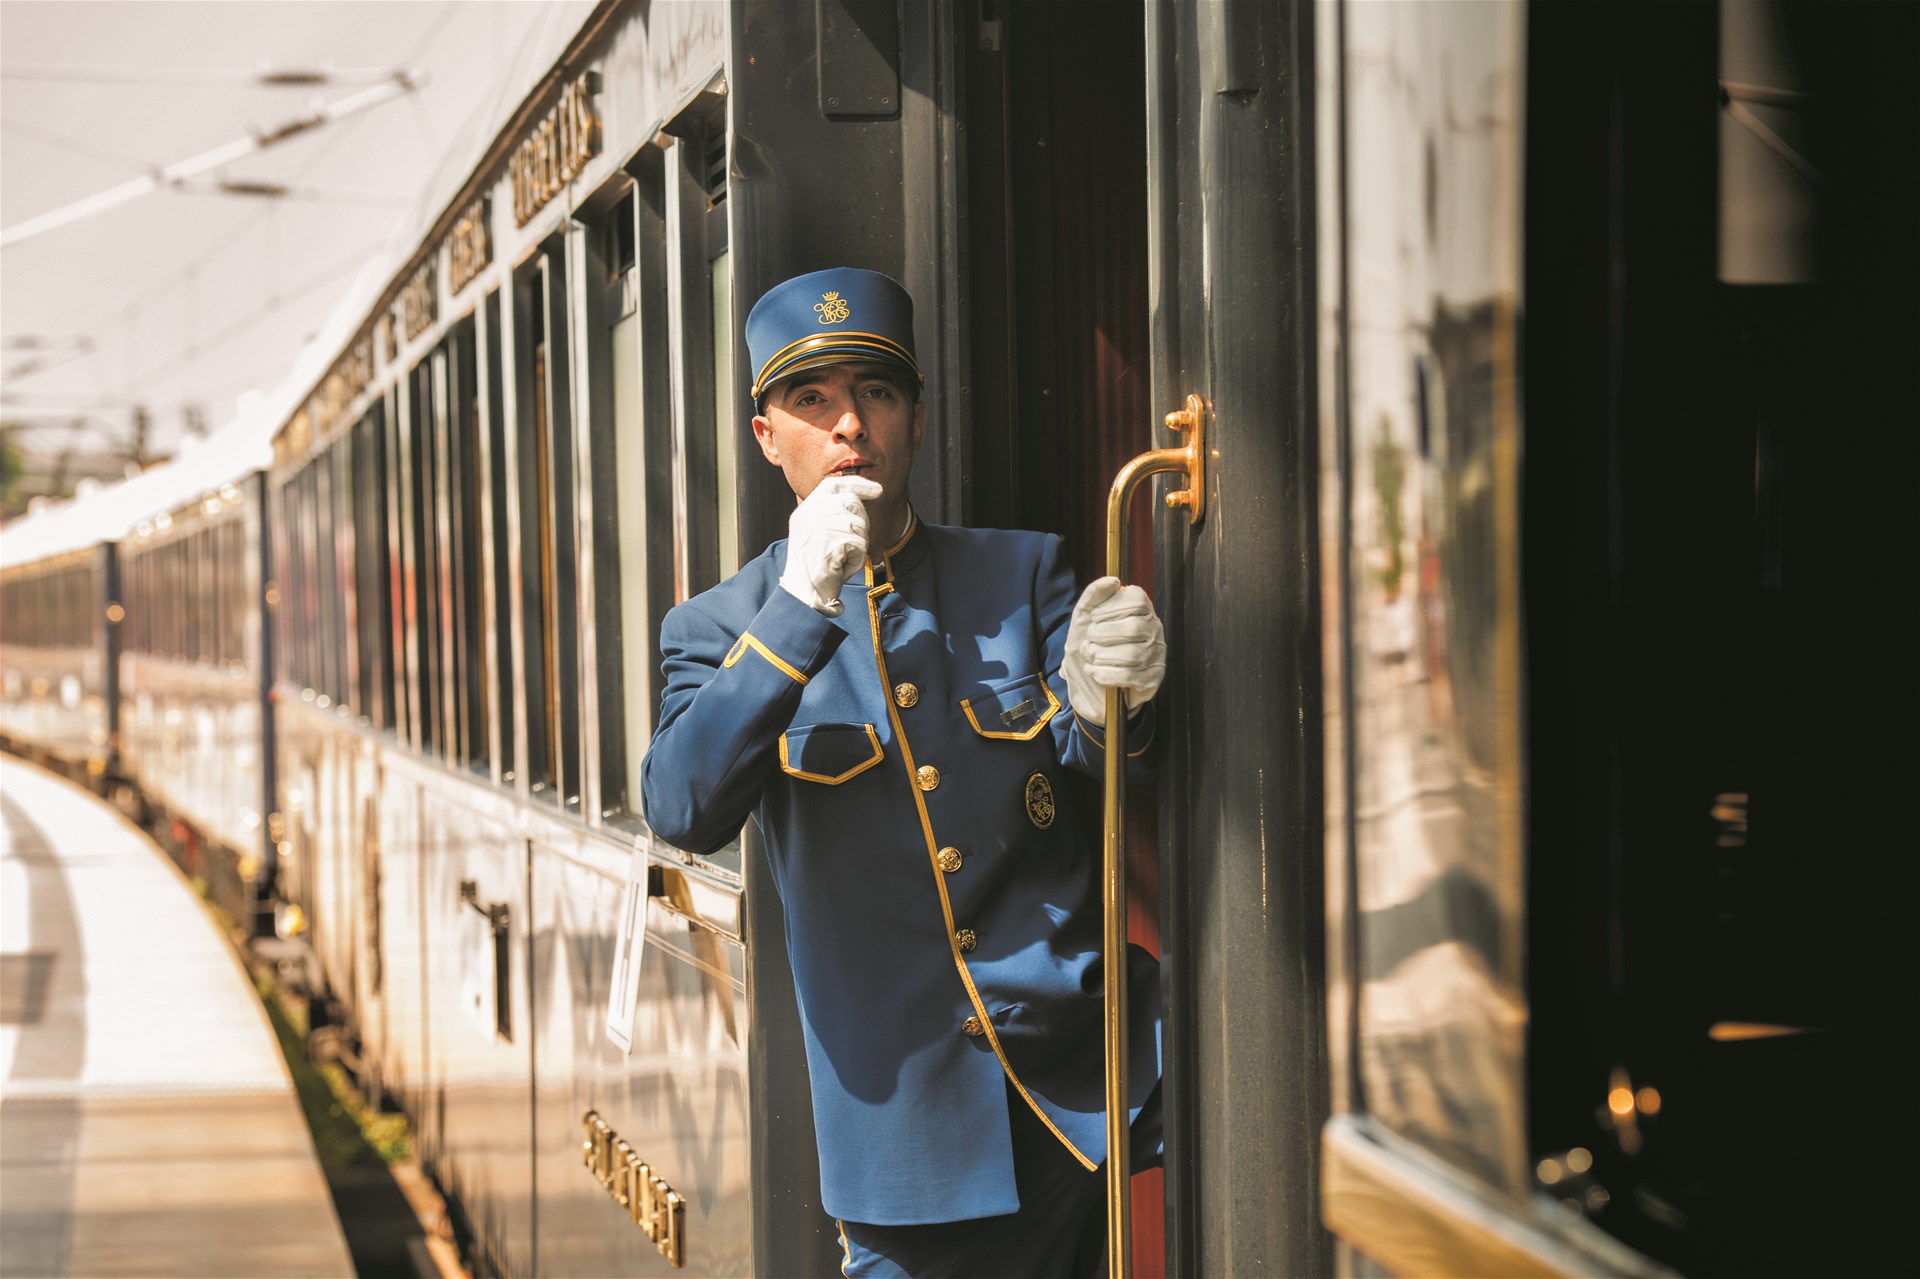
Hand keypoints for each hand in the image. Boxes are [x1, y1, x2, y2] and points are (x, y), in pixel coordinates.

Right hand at [780, 476, 883, 615]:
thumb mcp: (818, 534)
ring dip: (858, 545)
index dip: (858, 484)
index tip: (878, 490)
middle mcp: (808, 516)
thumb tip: (864, 495)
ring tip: (841, 559)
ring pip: (858, 524)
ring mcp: (816, 528)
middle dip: (861, 524)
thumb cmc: (815, 569)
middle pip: (851, 503)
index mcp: (805, 511)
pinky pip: (858, 543)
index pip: (833, 485)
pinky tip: (841, 568)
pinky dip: (856, 558)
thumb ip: (833, 514)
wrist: (802, 596)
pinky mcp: (827, 543)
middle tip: (850, 546)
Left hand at [1062, 576, 1165, 726]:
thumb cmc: (1090, 646)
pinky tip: (1095, 672)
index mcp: (1142, 611)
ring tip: (1091, 657)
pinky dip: (1104, 675)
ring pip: (1132, 655)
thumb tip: (1113, 580)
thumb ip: (1094, 594)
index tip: (1094, 619)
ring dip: (1101, 656)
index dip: (1110, 609)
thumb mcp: (1084, 616)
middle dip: (1102, 635)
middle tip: (1089, 641)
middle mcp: (1155, 631)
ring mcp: (1157, 656)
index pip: (1137, 600)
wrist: (1088, 684)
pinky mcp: (1152, 681)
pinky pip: (1129, 677)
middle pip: (1134, 628)